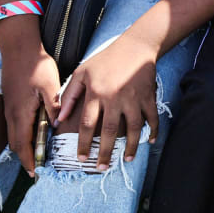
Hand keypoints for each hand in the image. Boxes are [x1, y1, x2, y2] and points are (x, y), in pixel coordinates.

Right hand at [1, 45, 62, 175]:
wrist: (19, 49)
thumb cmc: (36, 66)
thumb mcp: (49, 86)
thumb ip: (53, 107)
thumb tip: (56, 127)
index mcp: (21, 113)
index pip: (23, 145)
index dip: (28, 160)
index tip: (34, 173)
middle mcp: (12, 114)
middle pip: (16, 144)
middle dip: (25, 157)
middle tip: (37, 167)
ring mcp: (9, 108)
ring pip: (14, 135)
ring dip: (23, 146)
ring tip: (37, 153)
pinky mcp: (10, 102)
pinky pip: (14, 125)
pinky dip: (22, 134)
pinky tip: (34, 132)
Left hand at [56, 35, 159, 169]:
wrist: (136, 46)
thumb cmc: (106, 59)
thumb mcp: (82, 73)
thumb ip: (69, 95)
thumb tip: (60, 119)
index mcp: (96, 93)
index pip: (88, 124)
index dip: (84, 144)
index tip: (82, 159)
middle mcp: (115, 98)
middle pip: (110, 131)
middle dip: (105, 152)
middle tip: (102, 168)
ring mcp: (134, 98)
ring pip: (133, 128)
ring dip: (130, 146)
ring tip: (127, 159)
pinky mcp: (148, 96)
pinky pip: (152, 117)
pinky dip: (153, 130)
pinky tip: (150, 142)